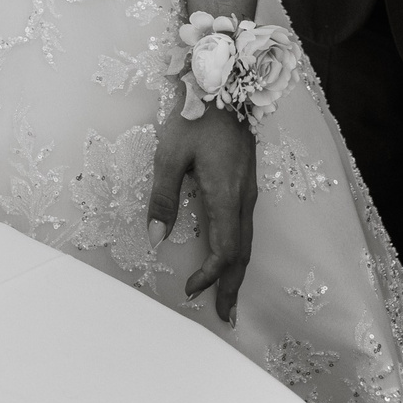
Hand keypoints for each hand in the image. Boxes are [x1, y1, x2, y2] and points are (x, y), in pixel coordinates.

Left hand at [148, 107, 257, 324]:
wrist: (225, 86)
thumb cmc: (194, 117)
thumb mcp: (169, 154)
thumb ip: (162, 197)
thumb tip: (154, 237)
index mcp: (226, 196)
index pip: (225, 251)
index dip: (210, 275)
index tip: (190, 289)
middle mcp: (243, 199)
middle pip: (242, 254)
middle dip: (232, 287)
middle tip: (224, 316)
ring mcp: (248, 192)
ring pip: (247, 243)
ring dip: (237, 272)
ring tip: (227, 297)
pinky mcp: (246, 185)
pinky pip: (246, 228)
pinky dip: (239, 252)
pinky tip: (230, 258)